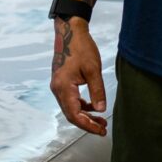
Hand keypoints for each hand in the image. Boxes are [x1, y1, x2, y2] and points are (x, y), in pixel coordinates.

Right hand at [50, 18, 107, 135]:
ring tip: (101, 121)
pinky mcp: (61, 82)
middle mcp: (57, 89)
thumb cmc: (81, 48)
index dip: (88, 125)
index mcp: (63, 87)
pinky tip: (93, 107)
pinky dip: (81, 106)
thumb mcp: (93, 69)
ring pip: (70, 108)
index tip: (101, 130)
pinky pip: (70, 100)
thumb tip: (101, 110)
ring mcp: (58, 86)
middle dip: (87, 123)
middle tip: (103, 129)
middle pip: (71, 114)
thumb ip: (97, 91)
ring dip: (85, 115)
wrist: (70, 32)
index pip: (74, 115)